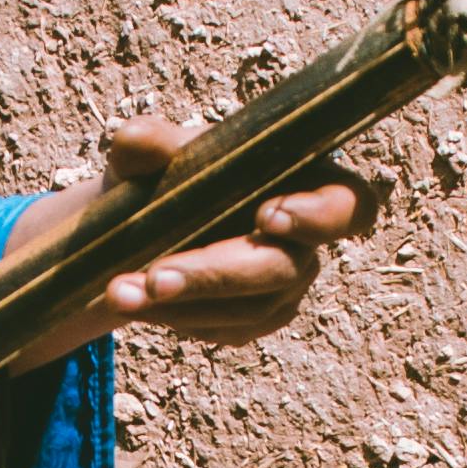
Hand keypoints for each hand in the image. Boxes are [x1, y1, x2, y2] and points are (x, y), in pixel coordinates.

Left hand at [13, 118, 390, 367]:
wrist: (144, 220)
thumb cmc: (172, 172)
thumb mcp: (158, 151)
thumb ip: (152, 143)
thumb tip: (131, 138)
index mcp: (305, 182)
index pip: (349, 205)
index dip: (320, 216)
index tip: (267, 216)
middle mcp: (306, 242)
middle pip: (279, 269)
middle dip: (213, 276)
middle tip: (154, 279)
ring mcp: (285, 288)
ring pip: (247, 309)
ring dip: (179, 305)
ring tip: (117, 293)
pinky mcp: (254, 321)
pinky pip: (222, 330)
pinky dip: (173, 318)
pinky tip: (133, 304)